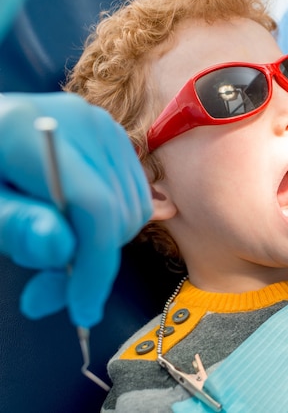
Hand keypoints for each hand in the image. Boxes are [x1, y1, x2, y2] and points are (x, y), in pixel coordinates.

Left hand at [0, 92, 151, 327]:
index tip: (82, 308)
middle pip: (117, 211)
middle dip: (91, 262)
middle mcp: (81, 122)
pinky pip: (134, 199)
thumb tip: (58, 246)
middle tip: (47, 287)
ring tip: (56, 250)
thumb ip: (12, 225)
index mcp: (31, 129)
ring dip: (102, 247)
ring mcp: (103, 128)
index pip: (94, 206)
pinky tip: (77, 229)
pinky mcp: (116, 141)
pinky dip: (112, 226)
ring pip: (132, 211)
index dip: (95, 265)